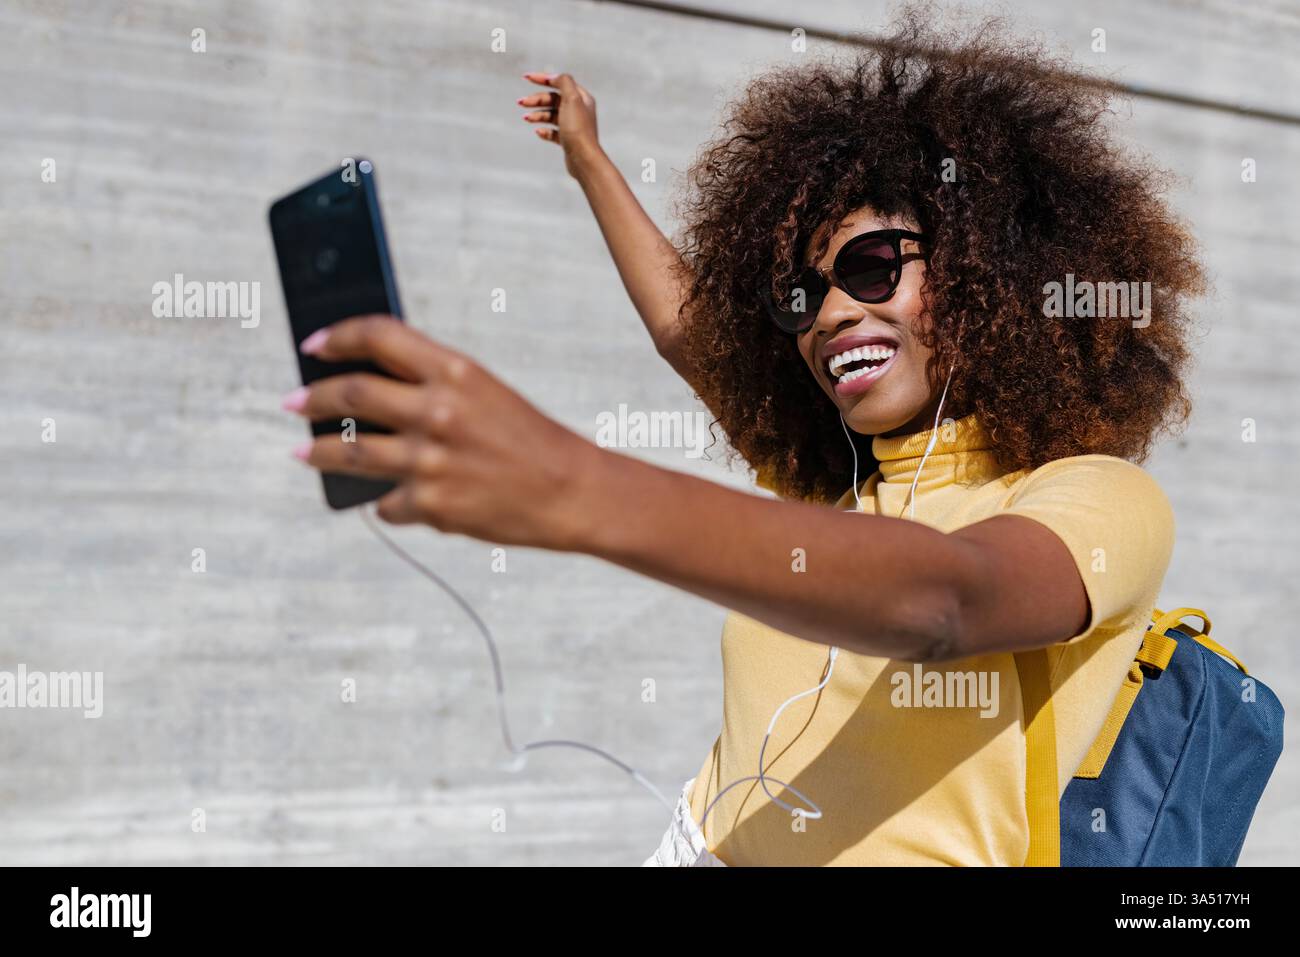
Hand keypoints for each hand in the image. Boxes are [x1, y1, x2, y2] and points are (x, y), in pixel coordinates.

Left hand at [283, 315, 604, 548]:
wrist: (569, 491)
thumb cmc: (528, 438)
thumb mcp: (484, 392)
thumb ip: (430, 383)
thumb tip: (366, 387)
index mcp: (454, 371)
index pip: (377, 335)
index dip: (337, 336)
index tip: (313, 344)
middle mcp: (438, 411)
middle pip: (349, 394)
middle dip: (310, 397)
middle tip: (292, 401)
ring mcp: (430, 461)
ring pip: (349, 453)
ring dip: (318, 452)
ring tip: (303, 452)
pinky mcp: (430, 505)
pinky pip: (387, 503)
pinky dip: (388, 502)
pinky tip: (394, 500)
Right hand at [518, 71, 602, 177]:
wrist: (583, 159)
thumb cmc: (578, 129)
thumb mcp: (572, 99)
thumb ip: (564, 82)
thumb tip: (555, 76)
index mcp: (582, 98)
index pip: (560, 83)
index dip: (543, 79)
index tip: (526, 77)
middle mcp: (579, 110)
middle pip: (553, 99)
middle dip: (536, 100)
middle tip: (521, 103)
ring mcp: (573, 126)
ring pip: (551, 115)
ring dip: (537, 115)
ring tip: (526, 119)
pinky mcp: (568, 140)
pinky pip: (553, 132)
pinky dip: (544, 130)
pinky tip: (538, 132)